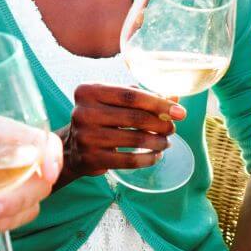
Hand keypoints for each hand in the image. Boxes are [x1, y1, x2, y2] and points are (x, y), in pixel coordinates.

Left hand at [0, 121, 62, 233]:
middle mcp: (18, 162)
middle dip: (13, 203)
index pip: (43, 142)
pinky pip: (6, 222)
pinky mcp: (2, 207)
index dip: (51, 156)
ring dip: (1, 221)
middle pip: (36, 185)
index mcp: (8, 136)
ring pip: (24, 209)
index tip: (48, 173)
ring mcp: (13, 188)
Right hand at [60, 83, 184, 176]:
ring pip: (135, 139)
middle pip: (135, 117)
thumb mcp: (114, 101)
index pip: (131, 95)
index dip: (159, 103)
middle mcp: (84, 111)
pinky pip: (129, 160)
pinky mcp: (91, 158)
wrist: (71, 147)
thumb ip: (142, 96)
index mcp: (89, 90)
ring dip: (158, 142)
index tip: (180, 112)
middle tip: (172, 128)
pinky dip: (148, 158)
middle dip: (161, 124)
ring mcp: (86, 136)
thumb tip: (175, 97)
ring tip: (165, 142)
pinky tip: (156, 155)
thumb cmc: (99, 118)